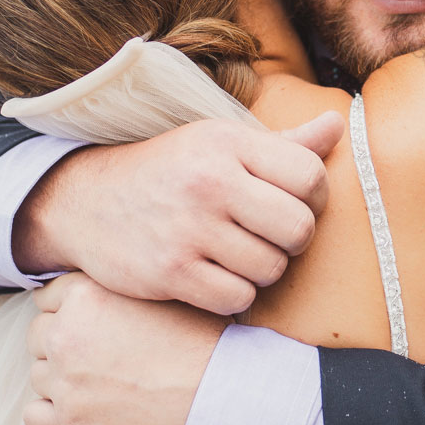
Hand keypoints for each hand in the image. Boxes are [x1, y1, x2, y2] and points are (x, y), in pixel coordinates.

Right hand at [14, 113, 343, 311]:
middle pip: (299, 228)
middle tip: (270, 237)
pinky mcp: (169, 271)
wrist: (87, 200)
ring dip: (262, 270)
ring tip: (238, 255)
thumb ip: (283, 143)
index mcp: (228, 143)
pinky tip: (216, 277)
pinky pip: (237, 298)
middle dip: (293, 241)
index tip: (295, 205)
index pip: (311, 176)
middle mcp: (209, 181)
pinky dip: (234, 295)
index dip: (315, 199)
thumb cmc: (172, 171)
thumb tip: (337, 126)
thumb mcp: (221, 143)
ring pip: (270, 268)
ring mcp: (188, 228)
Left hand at [23, 273, 228, 424]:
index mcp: (88, 296)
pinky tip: (88, 413)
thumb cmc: (202, 349)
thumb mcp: (162, 298)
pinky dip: (54, 416)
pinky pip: (34, 415)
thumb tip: (99, 295)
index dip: (71, 312)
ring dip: (63, 382)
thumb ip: (119, 293)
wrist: (220, 404)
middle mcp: (67, 335)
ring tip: (105, 388)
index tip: (92, 327)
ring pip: (39, 376)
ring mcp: (63, 383)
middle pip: (39, 335)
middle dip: (63, 346)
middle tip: (101, 360)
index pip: (49, 297)